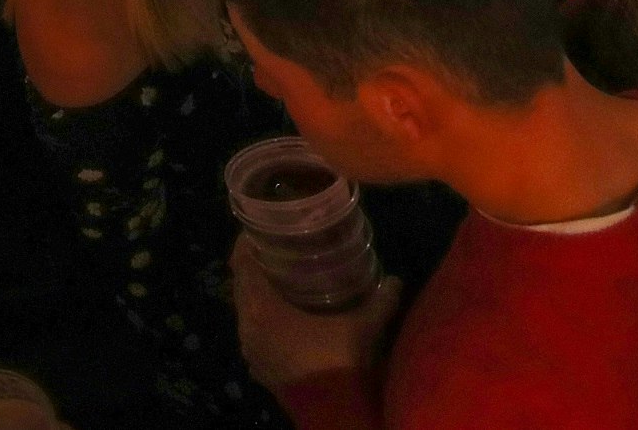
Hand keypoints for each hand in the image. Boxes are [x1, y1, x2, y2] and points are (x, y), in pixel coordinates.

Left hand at [229, 232, 400, 391]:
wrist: (332, 412)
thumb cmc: (338, 360)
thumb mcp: (365, 325)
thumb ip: (381, 298)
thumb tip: (396, 279)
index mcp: (262, 309)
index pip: (241, 267)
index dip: (245, 244)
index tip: (259, 227)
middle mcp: (248, 328)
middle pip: (241, 287)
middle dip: (254, 266)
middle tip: (277, 248)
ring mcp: (251, 352)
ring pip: (246, 313)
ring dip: (258, 295)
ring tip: (282, 280)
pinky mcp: (259, 370)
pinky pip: (254, 335)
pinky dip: (263, 321)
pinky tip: (285, 317)